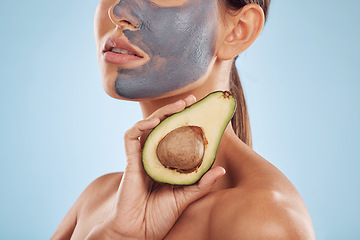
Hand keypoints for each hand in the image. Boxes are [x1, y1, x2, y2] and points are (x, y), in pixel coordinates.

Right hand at [86, 96, 225, 239]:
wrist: (139, 233)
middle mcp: (153, 157)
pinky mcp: (130, 162)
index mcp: (165, 163)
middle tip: (190, 101)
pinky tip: (154, 122)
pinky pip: (131, 138)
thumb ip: (201, 183)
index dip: (185, 123)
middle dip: (174, 111)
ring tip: (177, 107)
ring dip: (161, 114)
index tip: (199, 112)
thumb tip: (222, 169)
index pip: (174, 136)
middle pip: (162, 127)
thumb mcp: (185, 197)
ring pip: (147, 127)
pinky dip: (141, 126)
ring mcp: (141, 158)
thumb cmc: (160, 217)